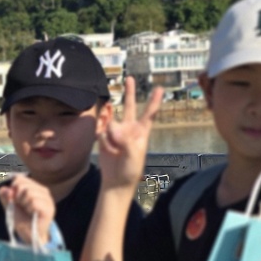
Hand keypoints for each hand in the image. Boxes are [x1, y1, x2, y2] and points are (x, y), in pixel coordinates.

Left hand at [0, 175, 55, 245]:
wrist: (29, 236)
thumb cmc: (22, 221)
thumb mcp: (10, 207)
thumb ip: (5, 197)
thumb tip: (4, 189)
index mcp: (35, 188)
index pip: (19, 179)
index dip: (13, 190)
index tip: (16, 201)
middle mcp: (43, 191)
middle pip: (23, 184)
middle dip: (18, 197)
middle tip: (23, 207)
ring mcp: (48, 199)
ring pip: (29, 192)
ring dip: (24, 204)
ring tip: (28, 211)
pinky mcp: (49, 208)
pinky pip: (34, 202)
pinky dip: (29, 209)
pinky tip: (33, 214)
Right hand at [96, 74, 161, 191]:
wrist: (115, 182)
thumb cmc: (130, 170)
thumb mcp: (133, 156)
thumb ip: (125, 140)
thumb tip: (114, 129)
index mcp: (141, 133)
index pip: (149, 114)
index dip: (154, 101)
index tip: (159, 88)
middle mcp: (129, 129)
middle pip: (129, 106)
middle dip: (130, 92)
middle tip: (130, 78)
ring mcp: (116, 132)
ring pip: (111, 122)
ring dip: (111, 134)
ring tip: (114, 149)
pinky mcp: (104, 137)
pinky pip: (101, 131)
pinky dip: (103, 139)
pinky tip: (107, 149)